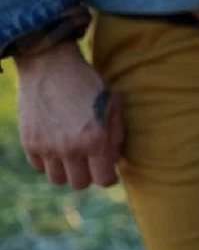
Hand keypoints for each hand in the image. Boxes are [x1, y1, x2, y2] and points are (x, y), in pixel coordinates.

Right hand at [16, 41, 124, 188]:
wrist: (51, 66)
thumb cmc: (88, 84)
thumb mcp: (113, 104)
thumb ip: (117, 135)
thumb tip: (114, 160)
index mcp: (95, 140)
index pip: (103, 180)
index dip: (109, 177)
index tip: (109, 171)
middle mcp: (70, 148)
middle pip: (79, 184)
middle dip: (88, 174)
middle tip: (91, 160)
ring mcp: (47, 147)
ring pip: (57, 179)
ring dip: (67, 170)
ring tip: (73, 154)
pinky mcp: (29, 143)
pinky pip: (40, 166)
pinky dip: (49, 161)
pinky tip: (56, 145)